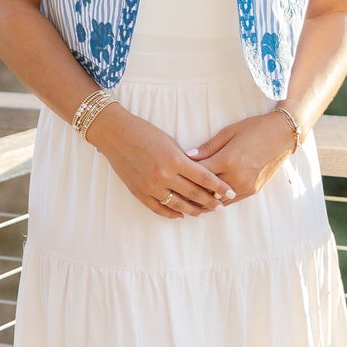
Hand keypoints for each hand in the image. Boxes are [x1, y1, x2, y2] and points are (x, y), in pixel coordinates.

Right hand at [86, 105, 235, 218]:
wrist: (115, 134)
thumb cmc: (144, 132)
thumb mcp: (170, 142)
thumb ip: (185, 159)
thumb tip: (200, 175)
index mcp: (175, 160)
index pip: (204, 178)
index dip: (219, 187)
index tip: (230, 192)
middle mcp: (164, 176)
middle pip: (193, 194)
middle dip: (210, 202)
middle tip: (222, 207)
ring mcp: (150, 186)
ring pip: (178, 205)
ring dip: (193, 210)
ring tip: (203, 213)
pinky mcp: (139, 192)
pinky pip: (159, 208)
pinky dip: (171, 213)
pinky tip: (180, 214)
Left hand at [187, 111, 297, 204]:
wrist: (282, 134)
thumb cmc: (254, 128)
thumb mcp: (228, 132)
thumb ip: (208, 147)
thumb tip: (187, 156)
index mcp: (227, 160)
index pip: (199, 173)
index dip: (185, 176)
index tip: (174, 177)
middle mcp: (236, 177)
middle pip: (207, 190)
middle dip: (191, 192)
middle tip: (176, 195)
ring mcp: (245, 186)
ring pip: (218, 200)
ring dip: (205, 202)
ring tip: (189, 203)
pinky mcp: (253, 190)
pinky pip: (232, 200)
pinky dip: (220, 201)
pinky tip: (209, 202)